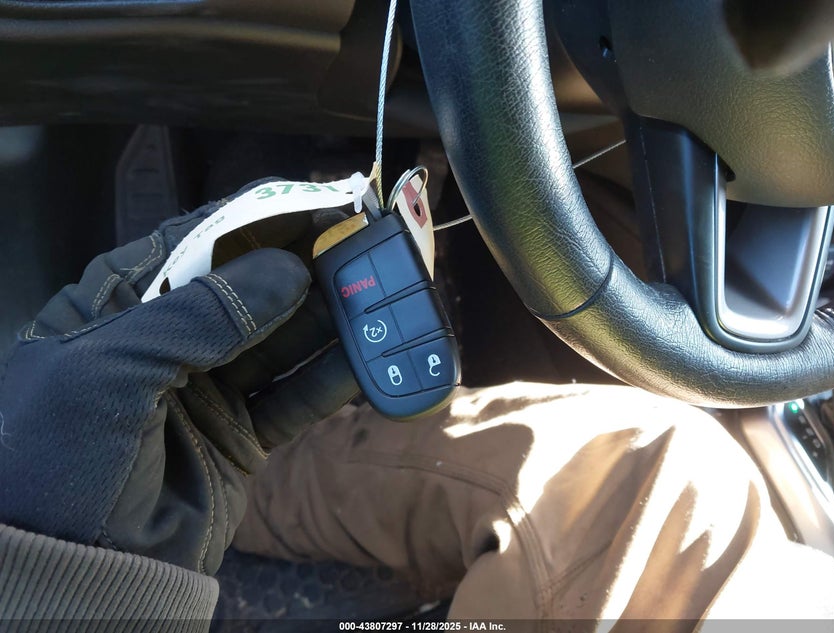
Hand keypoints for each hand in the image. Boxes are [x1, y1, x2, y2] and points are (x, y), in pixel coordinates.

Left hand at [0, 181, 358, 573]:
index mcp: (118, 308)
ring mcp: (208, 389)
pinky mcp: (240, 435)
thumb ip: (199, 314)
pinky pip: (294, 398)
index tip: (314, 202)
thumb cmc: (58, 463)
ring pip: (280, 341)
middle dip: (303, 269)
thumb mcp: (111, 370)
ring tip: (375, 299)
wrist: (71, 575)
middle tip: (358, 250)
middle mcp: (168, 342)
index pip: (195, 243)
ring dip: (328, 321)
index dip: (256, 220)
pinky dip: (332, 380)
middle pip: (248, 289)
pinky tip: (366, 361)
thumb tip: (283, 272)